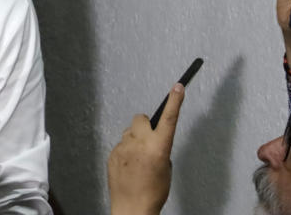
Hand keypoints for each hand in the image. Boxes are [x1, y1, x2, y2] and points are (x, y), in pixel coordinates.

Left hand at [107, 84, 184, 214]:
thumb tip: (153, 141)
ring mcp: (123, 147)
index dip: (174, 102)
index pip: (168, 119)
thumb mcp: (166, 168)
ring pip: (129, 131)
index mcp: (159, 148)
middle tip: (149, 140)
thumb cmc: (154, 191)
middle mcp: (140, 143)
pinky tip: (129, 166)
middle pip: (141, 118)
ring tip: (138, 159)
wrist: (132, 207)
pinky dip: (126, 150)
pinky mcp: (112, 153)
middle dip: (145, 125)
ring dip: (134, 139)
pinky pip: (121, 144)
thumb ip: (160, 148)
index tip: (178, 87)